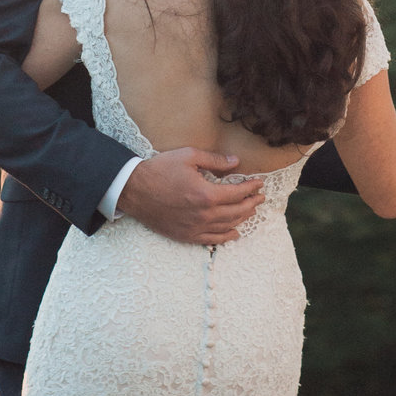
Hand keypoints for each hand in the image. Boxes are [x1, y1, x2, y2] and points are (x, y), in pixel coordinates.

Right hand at [118, 149, 264, 244]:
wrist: (135, 190)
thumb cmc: (160, 170)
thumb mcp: (188, 156)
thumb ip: (214, 160)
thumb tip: (236, 162)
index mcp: (206, 194)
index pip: (237, 193)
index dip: (251, 188)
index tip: (259, 183)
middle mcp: (204, 215)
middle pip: (236, 211)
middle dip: (251, 203)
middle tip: (260, 197)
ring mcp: (195, 228)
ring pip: (227, 226)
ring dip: (243, 218)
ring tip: (252, 211)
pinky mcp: (186, 235)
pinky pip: (212, 239)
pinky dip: (227, 236)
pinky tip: (235, 232)